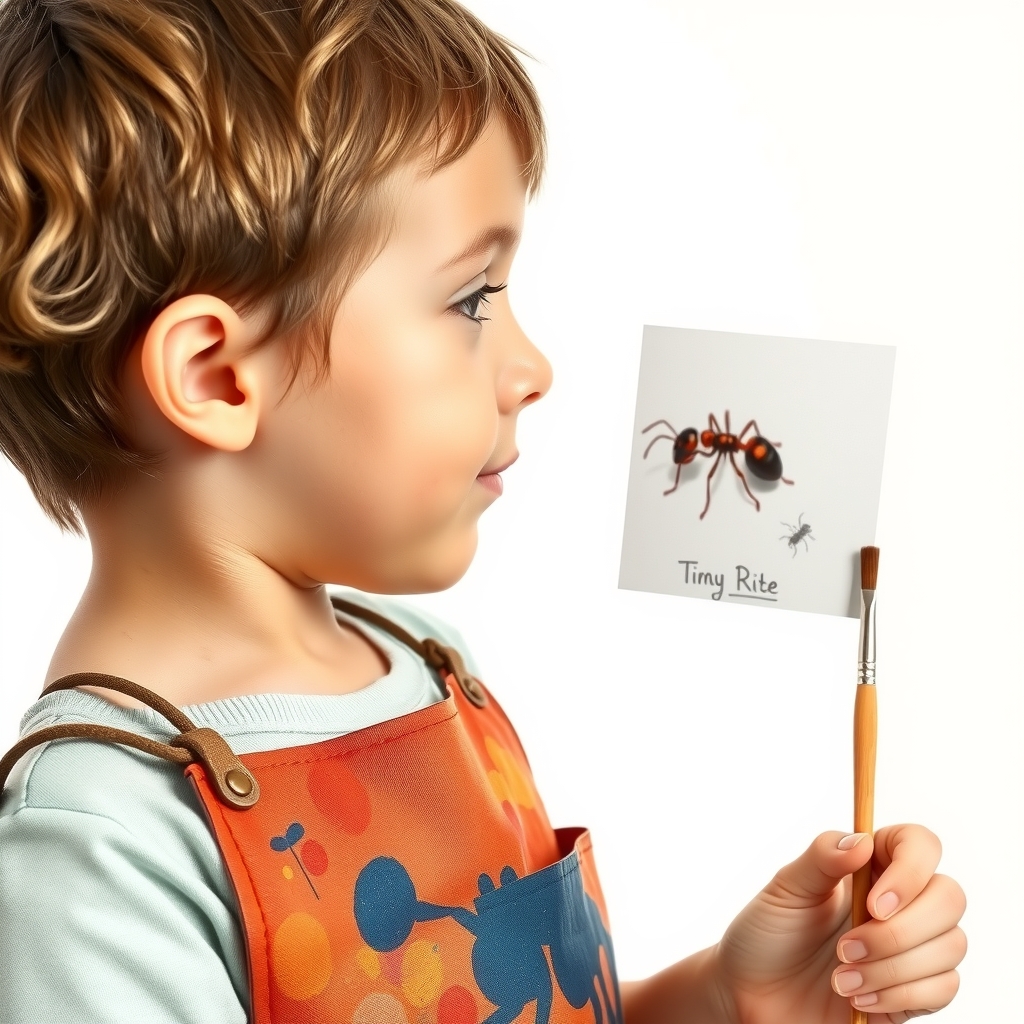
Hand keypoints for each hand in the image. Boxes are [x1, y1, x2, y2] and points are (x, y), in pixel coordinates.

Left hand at [711, 825, 965, 1023]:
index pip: (920, 844)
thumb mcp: (785, 889)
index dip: (910, 871)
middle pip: (950, 897)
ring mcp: (914, 947)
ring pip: (951, 946)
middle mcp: (901, 901)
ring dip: (892, 968)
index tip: (873, 905)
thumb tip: (862, 841)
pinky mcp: (917, 991)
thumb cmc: (769, 935)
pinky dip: (900, 996)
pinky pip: (944, 989)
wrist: (757, 996)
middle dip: (899, 932)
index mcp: (871, 866)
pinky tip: (859, 999)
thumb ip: (822, 858)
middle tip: (845, 950)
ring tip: (840, 980)